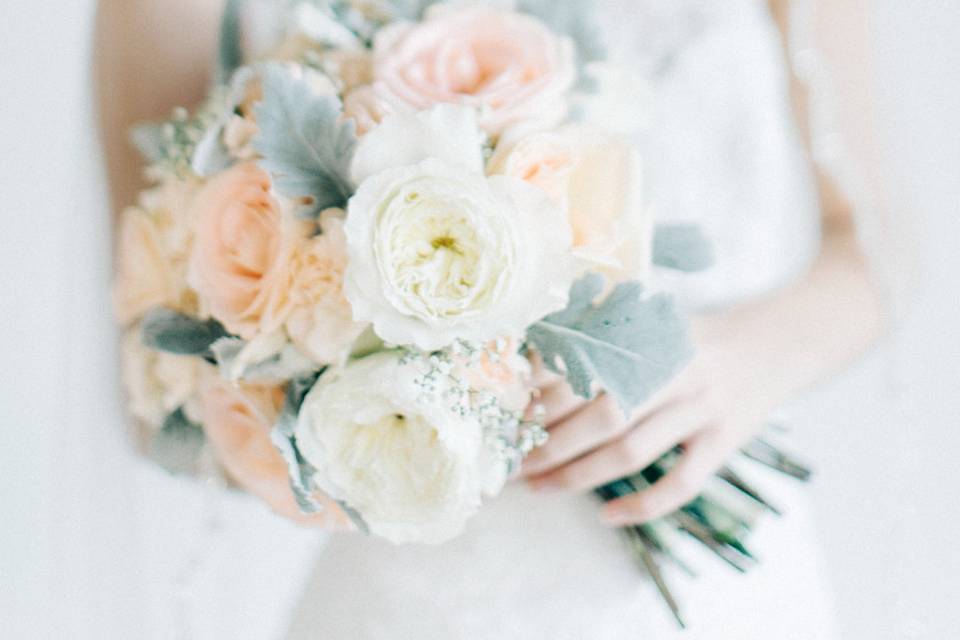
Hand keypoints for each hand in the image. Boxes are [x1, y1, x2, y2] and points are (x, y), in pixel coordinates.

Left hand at [520, 347, 771, 526]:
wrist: (775, 343)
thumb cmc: (694, 337)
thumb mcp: (653, 323)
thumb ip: (604, 337)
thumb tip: (531, 363)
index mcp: (652, 338)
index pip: (587, 373)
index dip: (543, 399)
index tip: (510, 418)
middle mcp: (677, 373)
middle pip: (604, 416)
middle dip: (551, 444)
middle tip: (513, 463)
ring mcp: (703, 410)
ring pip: (632, 452)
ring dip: (579, 475)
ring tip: (539, 488)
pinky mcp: (725, 442)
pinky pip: (681, 483)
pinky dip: (642, 505)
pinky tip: (607, 517)